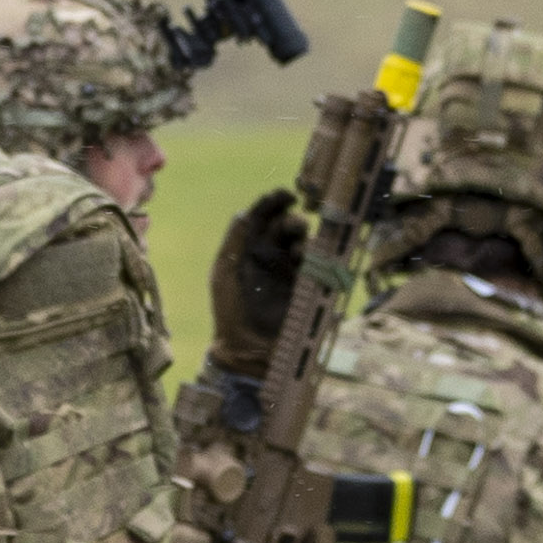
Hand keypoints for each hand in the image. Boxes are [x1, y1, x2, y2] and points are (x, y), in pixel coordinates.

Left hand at [209, 188, 307, 375]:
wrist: (249, 347)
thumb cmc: (231, 310)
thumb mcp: (225, 273)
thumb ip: (234, 242)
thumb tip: (243, 213)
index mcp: (249, 249)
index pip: (264, 217)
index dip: (274, 203)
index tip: (286, 195)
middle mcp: (271, 255)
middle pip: (286, 226)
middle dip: (292, 221)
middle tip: (294, 226)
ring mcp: (290, 270)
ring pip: (303, 242)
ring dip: (303, 239)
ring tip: (297, 251)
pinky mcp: (306, 285)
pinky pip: (317, 263)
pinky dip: (315, 256)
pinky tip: (305, 261)